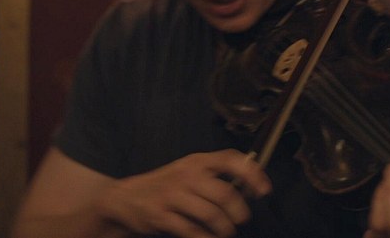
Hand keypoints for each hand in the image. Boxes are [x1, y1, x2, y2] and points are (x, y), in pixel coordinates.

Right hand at [103, 149, 270, 237]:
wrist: (125, 198)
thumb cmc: (165, 186)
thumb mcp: (187, 171)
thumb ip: (213, 175)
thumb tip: (248, 187)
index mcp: (196, 161)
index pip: (230, 159)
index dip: (252, 173)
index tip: (264, 190)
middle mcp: (186, 175)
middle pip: (225, 193)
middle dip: (239, 212)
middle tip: (241, 220)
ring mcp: (172, 196)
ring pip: (212, 215)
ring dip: (224, 229)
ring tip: (225, 232)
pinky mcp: (161, 216)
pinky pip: (193, 231)